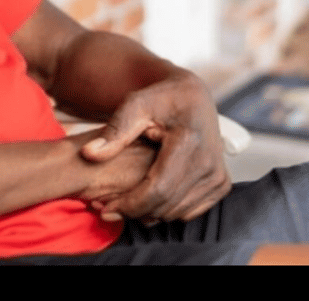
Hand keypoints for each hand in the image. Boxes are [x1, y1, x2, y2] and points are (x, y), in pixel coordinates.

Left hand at [79, 70, 230, 223]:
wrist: (192, 96)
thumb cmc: (160, 98)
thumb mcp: (134, 106)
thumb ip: (114, 132)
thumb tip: (88, 154)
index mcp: (189, 142)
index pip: (158, 189)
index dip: (130, 204)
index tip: (105, 208)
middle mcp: (209, 162)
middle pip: (167, 205)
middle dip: (134, 211)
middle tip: (108, 207)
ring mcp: (218, 175)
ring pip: (177, 212)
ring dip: (149, 212)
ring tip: (123, 201)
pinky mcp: (221, 183)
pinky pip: (190, 210)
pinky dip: (166, 209)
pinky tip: (146, 196)